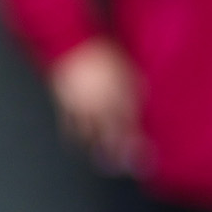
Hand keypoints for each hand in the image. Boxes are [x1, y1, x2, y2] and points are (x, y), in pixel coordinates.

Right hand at [49, 37, 144, 173]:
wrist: (69, 44)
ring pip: (90, 135)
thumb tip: (144, 93)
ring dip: (98, 150)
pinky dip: (76, 139)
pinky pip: (70, 127)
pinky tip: (80, 146)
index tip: (146, 153)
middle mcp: (99, 103)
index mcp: (116, 92)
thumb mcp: (124, 65)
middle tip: (127, 167)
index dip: (137, 139)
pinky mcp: (65, 105)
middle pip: (111, 134)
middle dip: (119, 153)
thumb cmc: (99, 52)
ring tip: (105, 164)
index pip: (130, 122)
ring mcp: (81, 106)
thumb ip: (134, 82)